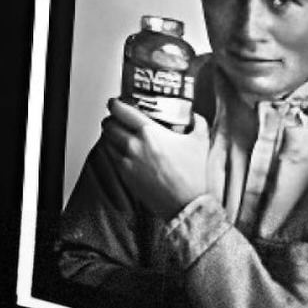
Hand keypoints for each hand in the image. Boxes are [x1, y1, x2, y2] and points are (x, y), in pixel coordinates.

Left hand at [100, 98, 210, 218]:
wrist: (186, 204)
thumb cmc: (192, 174)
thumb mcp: (200, 141)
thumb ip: (198, 123)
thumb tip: (195, 115)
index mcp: (149, 132)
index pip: (121, 110)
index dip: (115, 104)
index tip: (116, 102)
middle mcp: (134, 144)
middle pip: (109, 124)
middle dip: (111, 119)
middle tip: (116, 118)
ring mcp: (127, 161)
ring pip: (107, 141)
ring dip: (110, 135)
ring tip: (117, 134)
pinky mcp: (125, 176)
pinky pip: (111, 157)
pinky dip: (113, 151)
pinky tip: (122, 151)